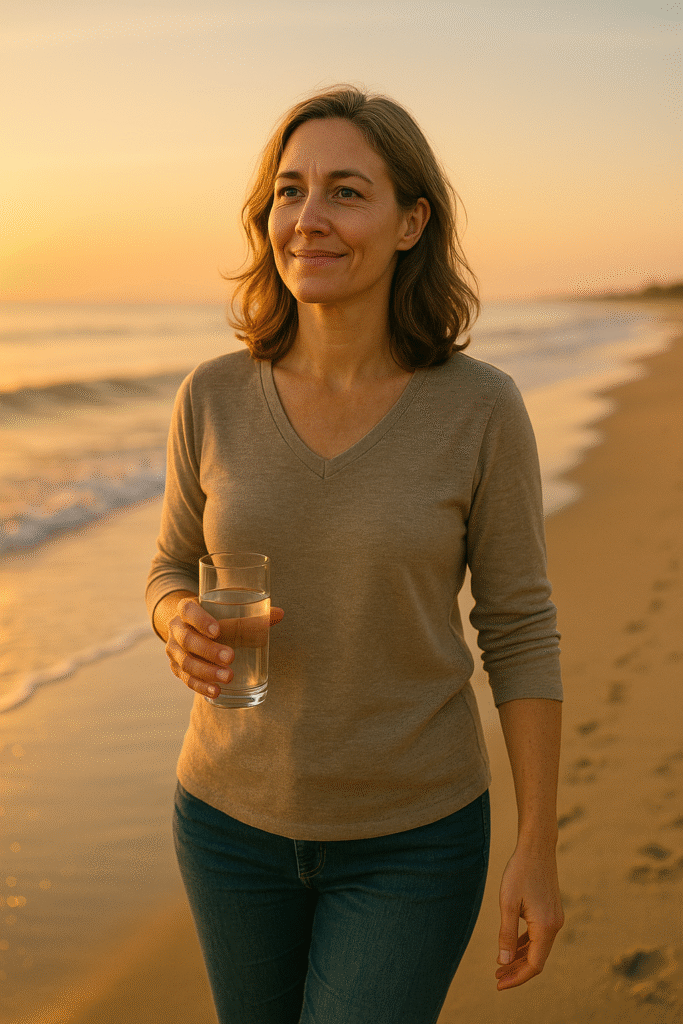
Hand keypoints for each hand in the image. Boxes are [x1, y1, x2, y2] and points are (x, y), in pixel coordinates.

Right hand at [165, 595, 283, 698]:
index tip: (217, 630)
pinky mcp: (176, 668)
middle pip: (187, 640)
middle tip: (230, 657)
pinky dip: (202, 687)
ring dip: (207, 672)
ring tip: (228, 677)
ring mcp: (173, 650)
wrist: (190, 627)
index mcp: (186, 609)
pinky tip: (217, 691)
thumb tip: (279, 614)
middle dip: (209, 651)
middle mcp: (176, 629)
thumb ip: (251, 616)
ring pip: (186, 663)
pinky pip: (187, 679)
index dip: (200, 620)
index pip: (188, 610)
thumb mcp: (227, 612)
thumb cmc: (214, 617)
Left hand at [496, 846, 563, 989]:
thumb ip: (506, 934)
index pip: (534, 964)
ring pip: (537, 948)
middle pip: (537, 959)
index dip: (517, 977)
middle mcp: (554, 926)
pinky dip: (525, 944)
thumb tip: (504, 962)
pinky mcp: (551, 911)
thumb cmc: (519, 872)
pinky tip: (511, 947)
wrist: (537, 847)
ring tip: (500, 965)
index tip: (498, 984)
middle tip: (496, 977)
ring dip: (520, 958)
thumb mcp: (508, 903)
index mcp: (546, 927)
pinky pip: (538, 935)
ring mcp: (554, 918)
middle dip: (517, 970)